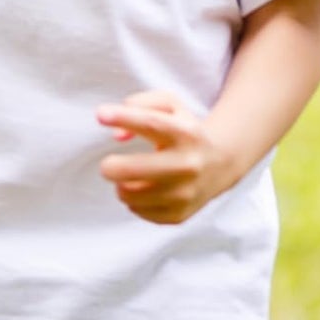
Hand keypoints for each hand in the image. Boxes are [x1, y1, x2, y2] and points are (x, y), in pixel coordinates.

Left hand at [97, 89, 234, 224]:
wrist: (218, 164)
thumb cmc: (181, 129)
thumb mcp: (168, 104)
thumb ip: (139, 104)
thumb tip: (117, 135)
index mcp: (185, 133)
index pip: (151, 124)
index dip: (123, 118)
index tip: (101, 115)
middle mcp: (188, 165)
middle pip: (132, 170)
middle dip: (110, 166)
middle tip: (110, 163)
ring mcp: (185, 194)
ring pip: (128, 194)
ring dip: (121, 184)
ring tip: (131, 176)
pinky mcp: (179, 215)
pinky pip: (137, 210)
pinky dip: (133, 201)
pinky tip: (145, 189)